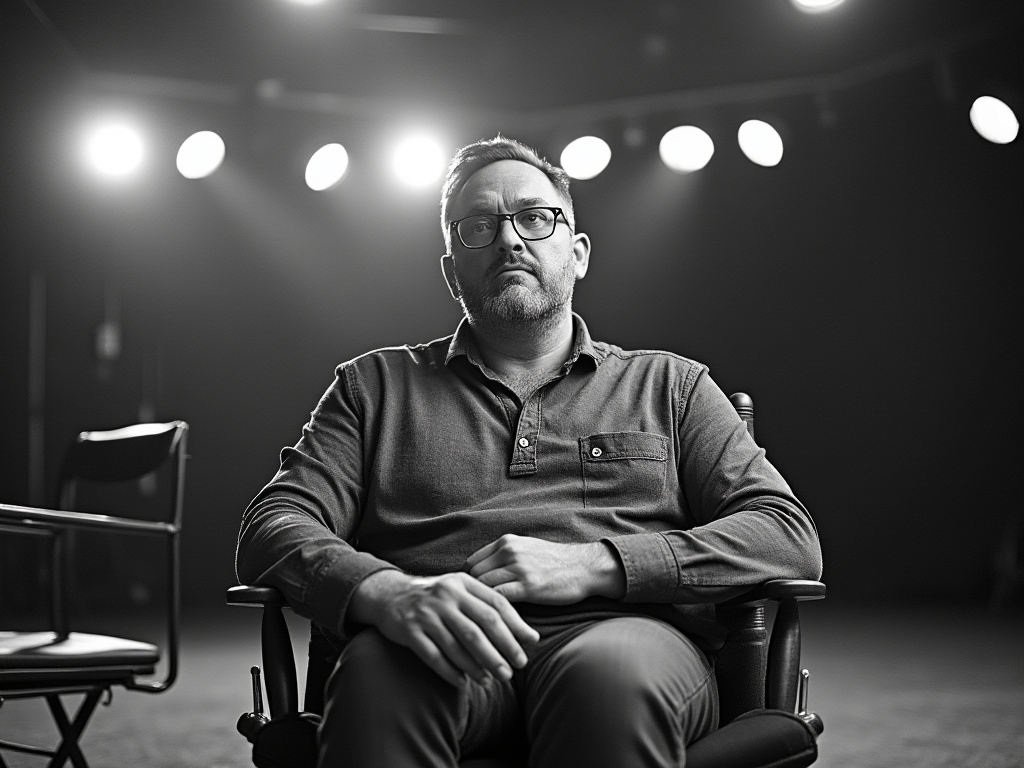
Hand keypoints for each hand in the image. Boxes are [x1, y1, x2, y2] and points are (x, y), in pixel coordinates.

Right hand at [348, 569, 538, 687]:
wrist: (388, 594)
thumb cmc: (434, 596)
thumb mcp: (458, 589)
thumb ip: (485, 604)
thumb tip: (524, 633)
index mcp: (462, 583)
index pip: (496, 604)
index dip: (516, 625)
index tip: (531, 643)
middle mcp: (446, 596)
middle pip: (481, 626)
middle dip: (502, 649)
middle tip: (516, 668)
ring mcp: (426, 613)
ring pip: (459, 644)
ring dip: (478, 665)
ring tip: (492, 680)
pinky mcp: (409, 630)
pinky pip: (434, 656)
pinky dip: (450, 672)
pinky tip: (463, 683)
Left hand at [465, 535, 625, 603]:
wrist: (584, 567)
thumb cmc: (554, 562)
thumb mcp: (526, 548)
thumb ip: (503, 557)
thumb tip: (479, 573)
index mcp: (506, 542)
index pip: (472, 562)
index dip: (467, 581)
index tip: (468, 597)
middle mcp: (510, 552)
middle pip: (473, 575)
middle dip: (470, 594)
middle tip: (471, 612)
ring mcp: (519, 568)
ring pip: (483, 587)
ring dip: (480, 604)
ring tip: (480, 619)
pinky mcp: (529, 586)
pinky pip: (499, 598)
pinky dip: (494, 610)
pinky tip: (496, 620)